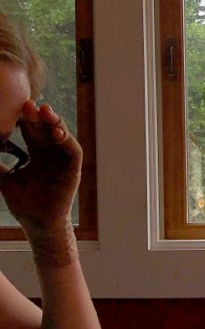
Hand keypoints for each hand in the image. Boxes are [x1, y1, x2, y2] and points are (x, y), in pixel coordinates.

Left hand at [0, 101, 81, 233]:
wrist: (37, 224)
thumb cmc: (23, 204)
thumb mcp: (4, 179)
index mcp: (36, 154)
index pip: (31, 131)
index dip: (24, 119)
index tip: (15, 107)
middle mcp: (51, 154)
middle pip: (45, 129)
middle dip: (37, 116)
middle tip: (28, 104)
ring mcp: (63, 160)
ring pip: (61, 135)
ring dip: (55, 122)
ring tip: (45, 112)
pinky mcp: (73, 169)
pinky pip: (73, 150)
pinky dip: (67, 140)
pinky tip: (57, 133)